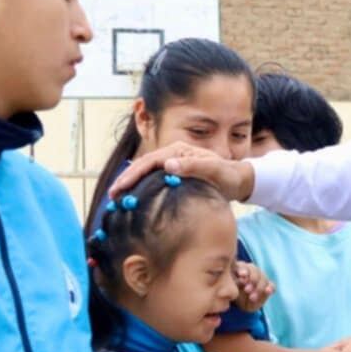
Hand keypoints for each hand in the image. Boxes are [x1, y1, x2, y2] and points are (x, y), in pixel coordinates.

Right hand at [109, 141, 254, 200]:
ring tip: (116, 198)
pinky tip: (132, 201)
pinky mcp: (174, 176)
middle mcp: (172, 155)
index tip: (121, 187)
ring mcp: (172, 165)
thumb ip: (194, 166)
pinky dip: (140, 189)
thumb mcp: (215, 170)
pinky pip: (152, 181)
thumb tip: (167, 164)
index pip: (150, 161)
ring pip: (145, 173)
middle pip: (143, 166)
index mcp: (178, 150)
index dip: (133, 173)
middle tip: (112, 195)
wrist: (238, 181)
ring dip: (130, 184)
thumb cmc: (228, 176)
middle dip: (125, 179)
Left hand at [233, 262, 274, 312]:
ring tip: (252, 297)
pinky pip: (271, 285)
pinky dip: (270, 288)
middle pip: (255, 270)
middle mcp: (251, 270)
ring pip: (263, 278)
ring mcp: (261, 277)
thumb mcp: (230, 288)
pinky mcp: (268, 286)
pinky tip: (267, 291)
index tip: (242, 275)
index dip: (244, 270)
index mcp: (240, 268)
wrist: (239, 304)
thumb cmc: (232, 294)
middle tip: (247, 290)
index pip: (243, 266)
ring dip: (259, 287)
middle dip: (252, 279)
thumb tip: (242, 279)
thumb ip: (236, 282)